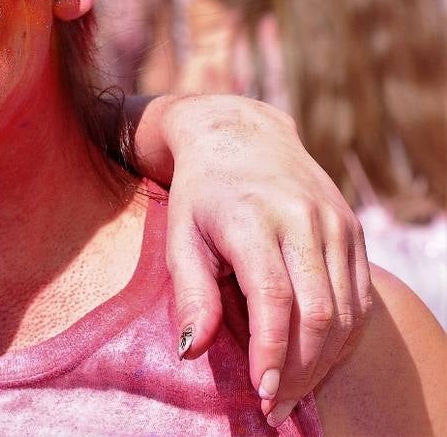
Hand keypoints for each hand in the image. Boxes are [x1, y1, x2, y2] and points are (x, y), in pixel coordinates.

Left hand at [152, 94, 371, 426]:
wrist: (241, 136)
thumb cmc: (200, 194)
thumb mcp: (180, 236)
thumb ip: (190, 293)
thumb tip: (192, 351)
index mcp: (253, 219)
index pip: (274, 299)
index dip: (272, 353)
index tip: (261, 393)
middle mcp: (303, 220)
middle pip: (318, 312)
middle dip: (301, 370)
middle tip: (276, 405)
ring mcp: (336, 225)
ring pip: (347, 310)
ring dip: (325, 361)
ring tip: (295, 391)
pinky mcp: (353, 232)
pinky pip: (361, 297)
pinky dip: (344, 336)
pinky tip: (319, 359)